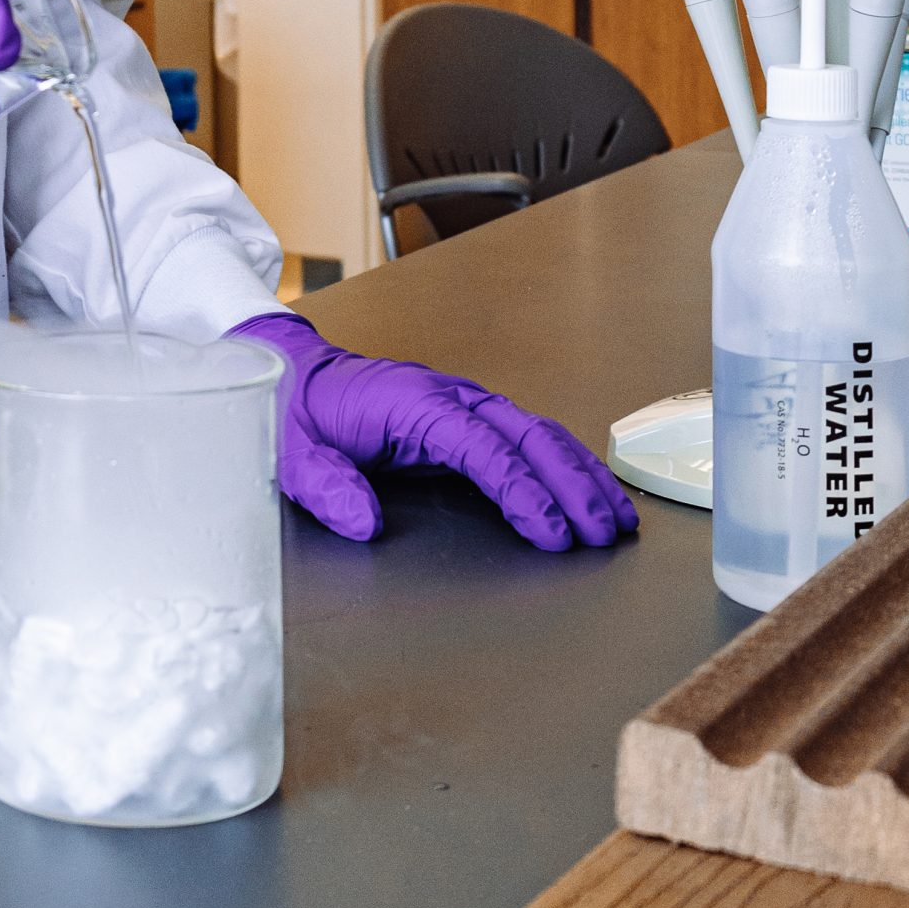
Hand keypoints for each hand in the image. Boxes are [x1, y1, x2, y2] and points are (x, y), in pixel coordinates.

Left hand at [232, 312, 637, 551]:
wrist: (292, 374)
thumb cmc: (297, 413)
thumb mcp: (294, 455)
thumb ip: (327, 487)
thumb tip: (363, 522)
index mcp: (411, 401)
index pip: (481, 446)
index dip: (521, 489)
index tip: (552, 532)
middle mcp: (445, 395)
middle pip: (525, 433)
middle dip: (570, 483)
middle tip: (603, 533)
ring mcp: (459, 402)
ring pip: (534, 431)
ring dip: (578, 472)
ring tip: (615, 518)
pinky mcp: (463, 416)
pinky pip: (522, 437)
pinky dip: (560, 463)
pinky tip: (585, 489)